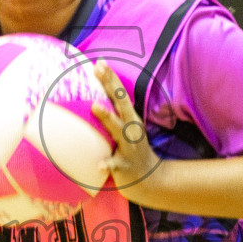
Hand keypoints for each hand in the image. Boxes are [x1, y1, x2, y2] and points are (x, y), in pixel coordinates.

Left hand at [91, 63, 161, 196]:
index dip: (111, 78)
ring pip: (118, 130)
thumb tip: (94, 97)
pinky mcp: (125, 166)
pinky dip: (108, 164)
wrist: (149, 179)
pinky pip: (115, 164)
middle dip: (111, 86)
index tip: (100, 62)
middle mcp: (131, 129)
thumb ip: (113, 115)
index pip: (120, 95)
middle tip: (98, 69)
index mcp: (130, 119)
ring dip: (107, 117)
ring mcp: (129, 147)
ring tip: (94, 106)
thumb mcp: (125, 129)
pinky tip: (100, 164)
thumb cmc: (131, 150)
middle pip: (121, 104)